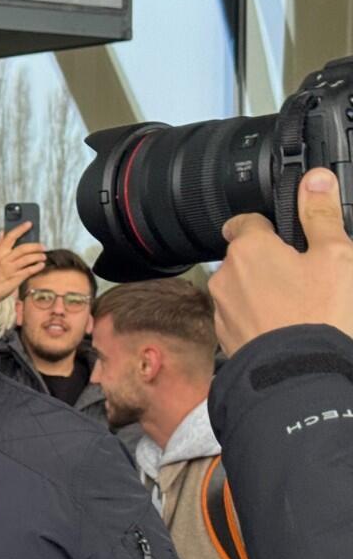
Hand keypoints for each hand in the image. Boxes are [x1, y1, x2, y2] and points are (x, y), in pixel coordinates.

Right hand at [0, 222, 45, 318]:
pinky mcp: (15, 279)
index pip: (10, 237)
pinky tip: (41, 265)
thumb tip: (2, 232)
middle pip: (22, 248)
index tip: (29, 223)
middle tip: (43, 246)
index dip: (20, 229)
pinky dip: (37, 267)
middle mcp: (3, 260)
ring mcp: (9, 269)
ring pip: (27, 259)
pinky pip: (29, 270)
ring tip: (43, 256)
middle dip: (35, 246)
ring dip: (38, 256)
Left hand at [211, 168, 352, 354]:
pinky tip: (290, 328)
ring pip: (244, 290)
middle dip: (271, 263)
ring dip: (266, 292)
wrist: (301, 379)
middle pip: (247, 258)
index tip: (288, 233)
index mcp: (248, 249)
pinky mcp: (228, 339)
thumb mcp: (335, 256)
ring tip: (303, 307)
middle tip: (308, 276)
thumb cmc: (320, 316)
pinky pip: (244, 319)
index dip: (269, 224)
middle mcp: (226, 278)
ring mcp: (223, 311)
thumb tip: (314, 178)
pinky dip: (262, 319)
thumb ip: (321, 214)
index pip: (246, 221)